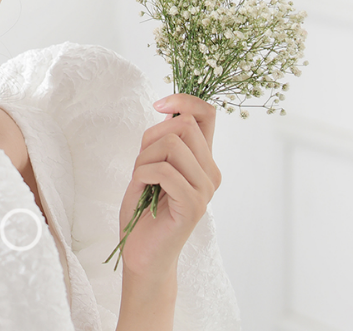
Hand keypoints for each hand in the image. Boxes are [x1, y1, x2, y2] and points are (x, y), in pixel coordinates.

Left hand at [117, 94, 221, 287]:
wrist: (141, 251)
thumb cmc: (144, 206)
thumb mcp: (151, 160)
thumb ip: (164, 137)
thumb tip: (168, 107)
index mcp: (203, 159)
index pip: (207, 113)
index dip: (184, 99)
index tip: (159, 105)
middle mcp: (211, 172)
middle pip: (183, 124)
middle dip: (151, 136)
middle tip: (143, 163)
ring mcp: (205, 189)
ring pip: (170, 143)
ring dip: (144, 157)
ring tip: (143, 180)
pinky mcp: (194, 205)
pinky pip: (163, 170)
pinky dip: (143, 174)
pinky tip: (143, 190)